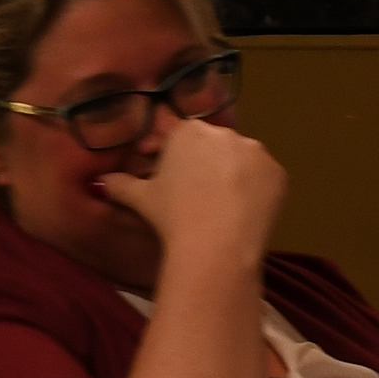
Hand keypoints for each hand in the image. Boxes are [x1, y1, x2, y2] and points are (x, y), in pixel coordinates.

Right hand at [95, 114, 284, 272]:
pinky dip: (256, 192)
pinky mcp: (278, 172)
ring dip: (234, 178)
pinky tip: (244, 214)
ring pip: (242, 162)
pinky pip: (265, 179)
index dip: (175, 162)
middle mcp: (225, 133)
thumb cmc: (172, 217)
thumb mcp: (141, 199)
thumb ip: (120, 185)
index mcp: (189, 131)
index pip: (181, 139)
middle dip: (207, 168)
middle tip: (198, 200)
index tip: (173, 184)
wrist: (216, 245)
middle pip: (214, 148)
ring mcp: (256, 151)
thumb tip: (100, 183)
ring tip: (223, 209)